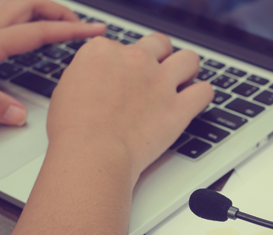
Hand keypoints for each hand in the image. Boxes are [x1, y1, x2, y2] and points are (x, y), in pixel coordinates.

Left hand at [0, 0, 105, 124]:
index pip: (39, 31)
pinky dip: (25, 19)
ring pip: (16, 7)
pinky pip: (2, 17)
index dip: (72, 30)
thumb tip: (20, 115)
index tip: (95, 30)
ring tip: (60, 23)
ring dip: (43, 11)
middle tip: (82, 25)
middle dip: (61, 12)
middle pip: (30, 6)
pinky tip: (26, 32)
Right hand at [47, 33, 212, 182]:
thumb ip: (90, 73)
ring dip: (187, 69)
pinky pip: (204, 91)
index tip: (125, 79)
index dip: (126, 63)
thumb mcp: (67, 87)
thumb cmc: (74, 129)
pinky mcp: (178, 107)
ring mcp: (160, 82)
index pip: (124, 46)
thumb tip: (98, 76)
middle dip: (161, 57)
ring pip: (189, 59)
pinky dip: (202, 95)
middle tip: (158, 74)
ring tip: (183, 82)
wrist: (91, 153)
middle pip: (159, 44)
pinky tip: (194, 102)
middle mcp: (135, 59)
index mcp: (103, 50)